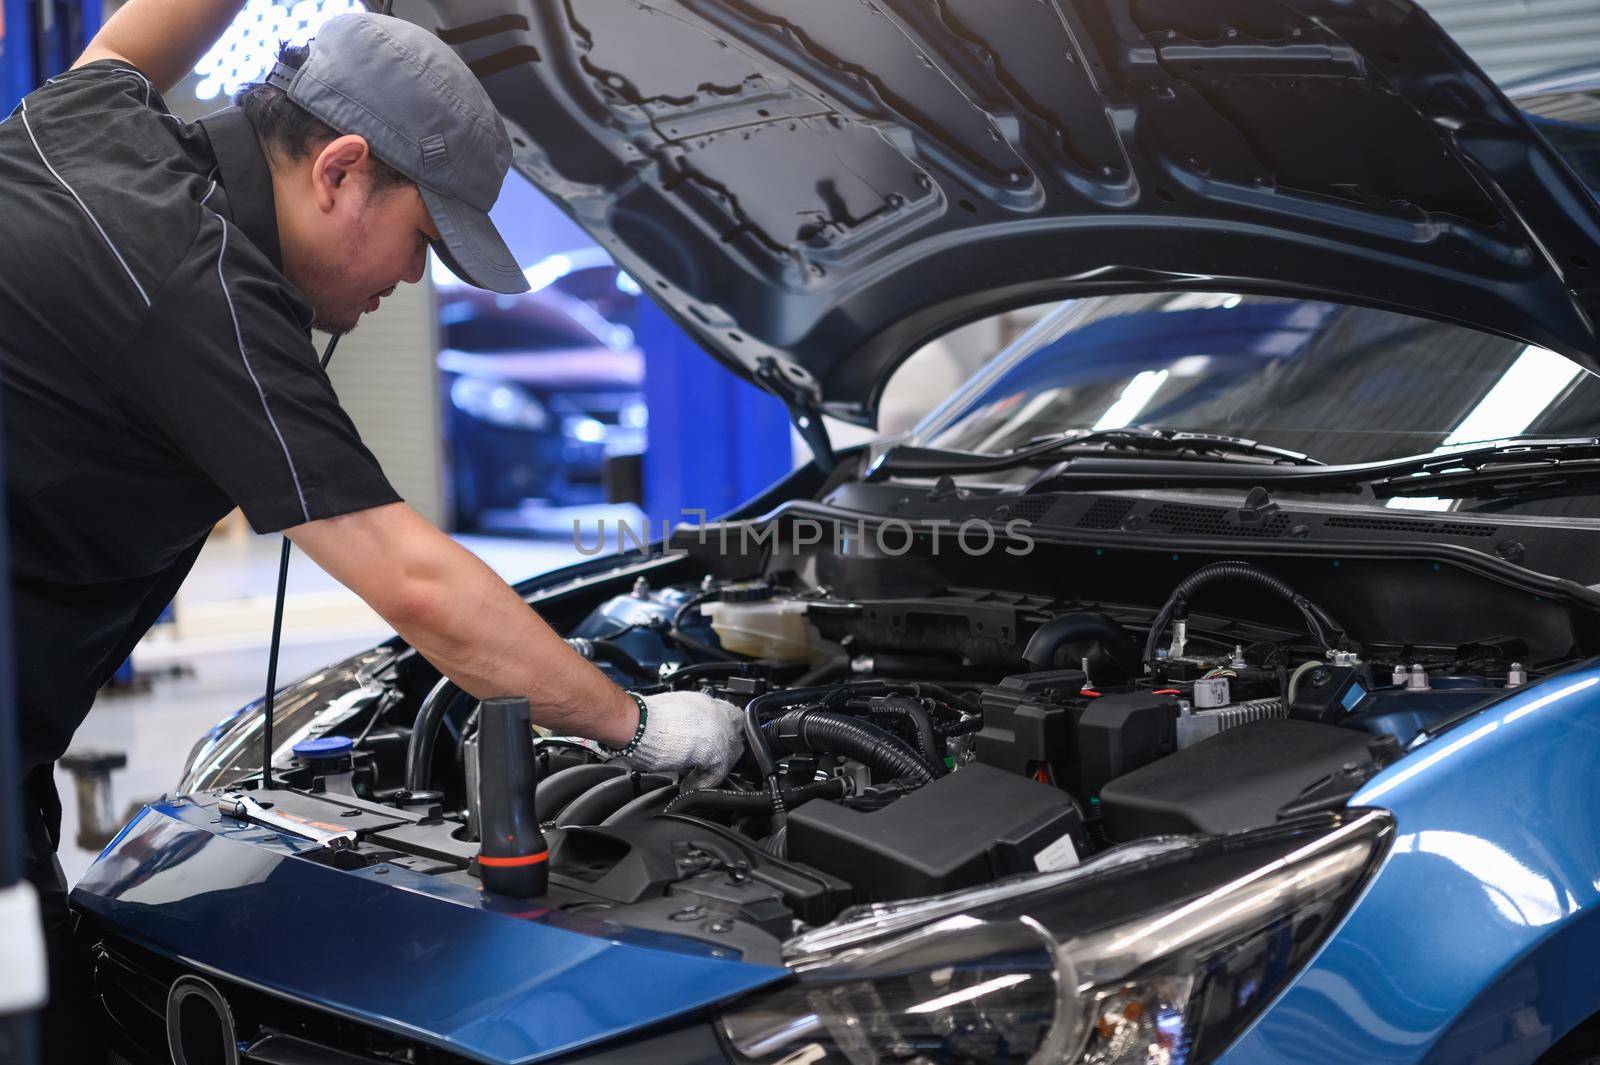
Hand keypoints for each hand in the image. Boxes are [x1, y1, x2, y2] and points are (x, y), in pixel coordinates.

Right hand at [615, 691, 744, 790]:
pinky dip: (704, 782)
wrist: (636, 724)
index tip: (716, 746)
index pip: (728, 716)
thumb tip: (685, 737)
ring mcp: (718, 730)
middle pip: (735, 734)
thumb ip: (685, 722)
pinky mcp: (714, 749)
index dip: (723, 733)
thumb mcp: (670, 713)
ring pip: (731, 754)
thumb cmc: (642, 719)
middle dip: (725, 751)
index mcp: (703, 702)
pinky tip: (689, 785)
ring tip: (699, 778)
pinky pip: (718, 772)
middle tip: (710, 766)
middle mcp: (715, 712)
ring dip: (715, 768)